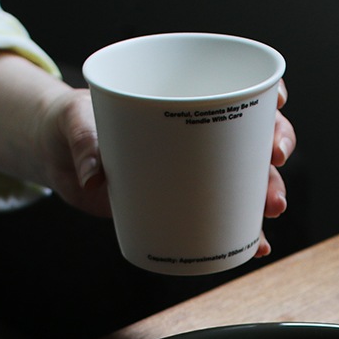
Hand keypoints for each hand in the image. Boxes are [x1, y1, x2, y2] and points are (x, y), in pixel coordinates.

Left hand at [43, 78, 296, 255]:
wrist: (64, 156)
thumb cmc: (78, 125)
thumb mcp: (77, 124)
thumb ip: (84, 146)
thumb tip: (95, 178)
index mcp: (183, 103)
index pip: (237, 91)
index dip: (264, 96)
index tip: (274, 104)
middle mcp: (199, 138)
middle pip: (253, 140)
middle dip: (274, 154)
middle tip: (274, 171)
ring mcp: (195, 176)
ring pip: (248, 182)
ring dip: (267, 198)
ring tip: (271, 213)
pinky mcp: (184, 207)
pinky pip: (223, 222)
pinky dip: (244, 237)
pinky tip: (258, 247)